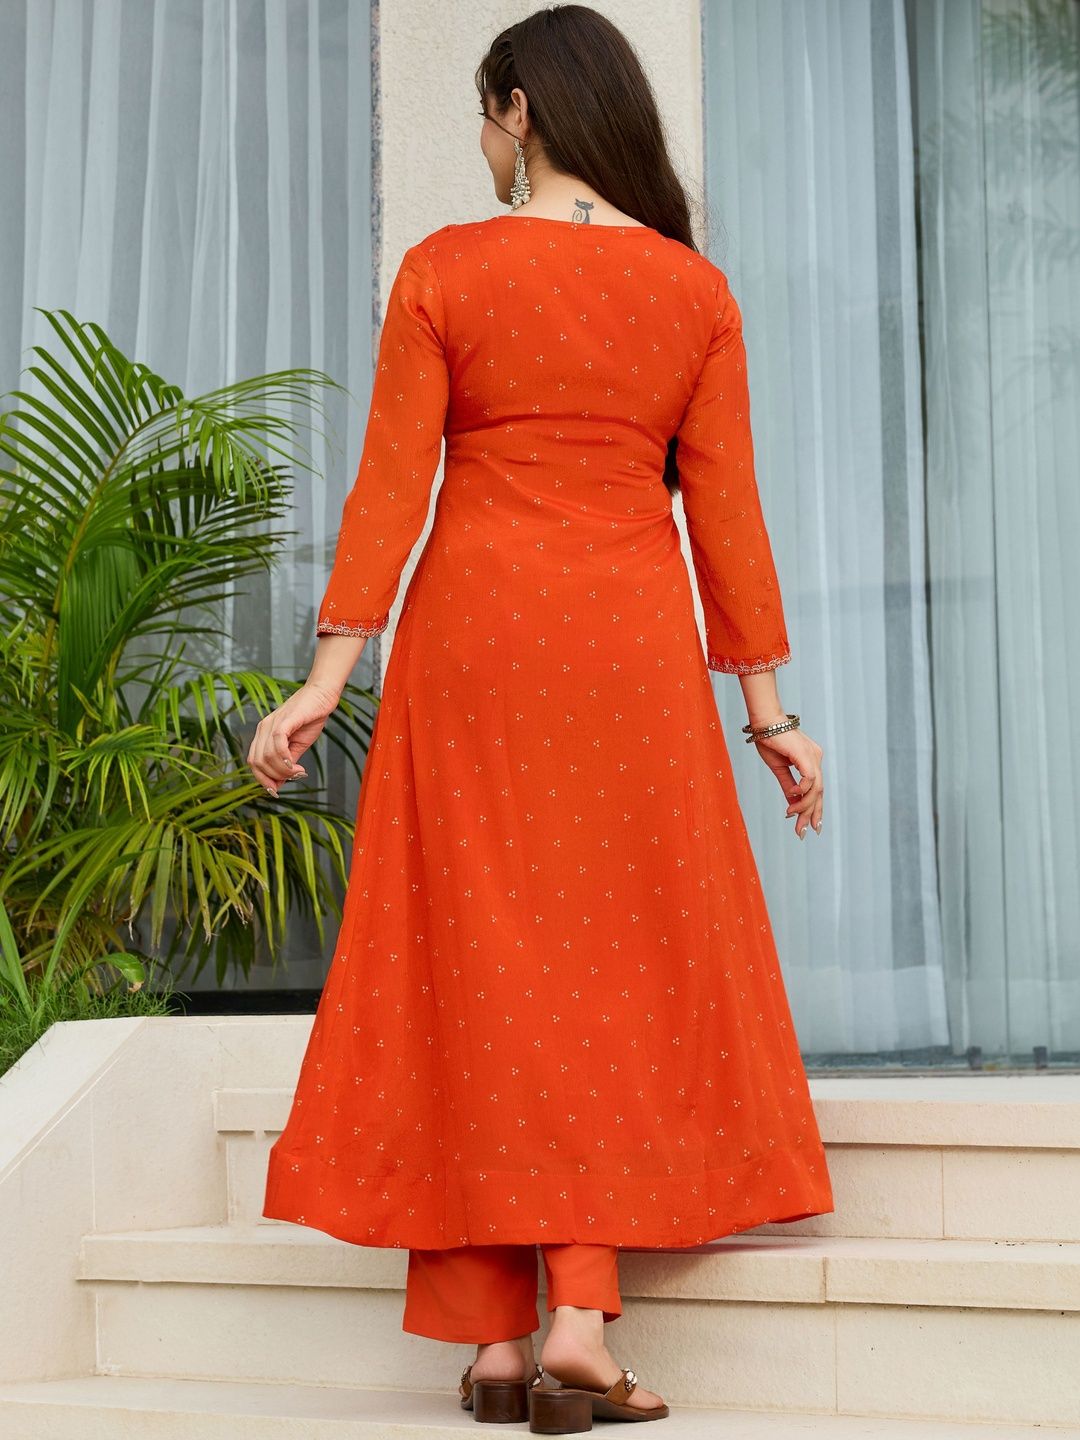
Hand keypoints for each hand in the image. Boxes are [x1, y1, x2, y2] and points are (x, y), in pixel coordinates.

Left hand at [246, 681, 339, 796]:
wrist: (323, 696)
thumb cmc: (311, 718)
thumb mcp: (297, 746)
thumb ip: (286, 763)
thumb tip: (277, 785)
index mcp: (263, 735)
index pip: (253, 763)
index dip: (262, 780)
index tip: (277, 790)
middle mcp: (263, 728)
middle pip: (257, 763)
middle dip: (274, 777)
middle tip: (294, 777)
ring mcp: (272, 723)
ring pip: (267, 756)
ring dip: (283, 770)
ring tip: (299, 771)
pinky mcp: (284, 720)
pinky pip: (277, 743)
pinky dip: (284, 758)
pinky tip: (296, 764)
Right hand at [747, 716, 823, 838]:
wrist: (764, 723)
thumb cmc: (769, 741)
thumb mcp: (779, 769)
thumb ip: (787, 786)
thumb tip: (793, 803)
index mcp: (811, 761)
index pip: (816, 790)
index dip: (813, 809)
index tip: (806, 826)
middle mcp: (816, 759)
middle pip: (818, 792)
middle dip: (811, 814)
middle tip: (802, 832)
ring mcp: (813, 756)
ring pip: (815, 789)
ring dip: (804, 806)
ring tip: (791, 815)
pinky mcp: (806, 755)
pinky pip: (809, 778)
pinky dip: (801, 790)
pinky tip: (791, 795)